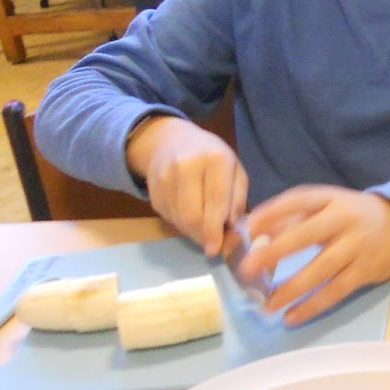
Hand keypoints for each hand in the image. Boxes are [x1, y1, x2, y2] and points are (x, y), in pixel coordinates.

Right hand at [125, 115, 246, 256]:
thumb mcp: (235, 169)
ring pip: (179, 220)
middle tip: (213, 245)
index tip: (217, 249)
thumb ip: (237, 198)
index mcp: (214, 159)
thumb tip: (232, 228)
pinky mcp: (152, 191)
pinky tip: (190, 215)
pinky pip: (168, 217)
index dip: (215, 229)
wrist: (170, 140)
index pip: (215, 201)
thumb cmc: (211, 156)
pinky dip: (181, 224)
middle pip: (192, 215)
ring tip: (205, 229)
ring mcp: (164, 178)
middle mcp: (185, 166)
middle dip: (204, 236)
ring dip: (193, 232)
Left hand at [235, 187, 389, 324]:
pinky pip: (336, 291)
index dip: (272, 213)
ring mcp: (357, 247)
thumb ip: (295, 216)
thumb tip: (256, 235)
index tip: (247, 228)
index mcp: (331, 199)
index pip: (298, 200)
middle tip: (247, 269)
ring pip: (321, 269)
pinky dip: (313, 306)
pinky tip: (292, 317)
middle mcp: (345, 220)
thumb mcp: (328, 205)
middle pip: (307, 235)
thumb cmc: (353, 215)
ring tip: (267, 305)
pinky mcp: (366, 271)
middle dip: (275, 252)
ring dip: (292, 289)